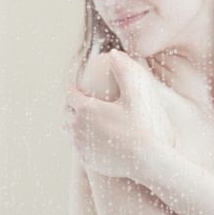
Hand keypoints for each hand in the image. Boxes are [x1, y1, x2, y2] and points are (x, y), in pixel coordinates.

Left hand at [63, 50, 175, 178]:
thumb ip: (125, 69)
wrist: (147, 161)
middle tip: (79, 101)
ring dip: (74, 122)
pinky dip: (81, 139)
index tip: (79, 86)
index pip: (70, 94)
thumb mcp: (137, 93)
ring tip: (83, 118)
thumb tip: (114, 53)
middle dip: (71, 105)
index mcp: (86, 109)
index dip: (74, 89)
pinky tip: (91, 137)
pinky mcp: (88, 160)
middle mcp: (78, 128)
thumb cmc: (143, 125)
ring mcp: (81, 146)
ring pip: (69, 131)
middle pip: (66, 113)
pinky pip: (78, 147)